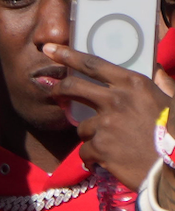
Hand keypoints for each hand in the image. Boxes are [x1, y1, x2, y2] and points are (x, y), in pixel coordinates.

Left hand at [44, 43, 167, 188]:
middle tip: (54, 93)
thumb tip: (157, 69)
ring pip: (82, 127)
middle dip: (58, 89)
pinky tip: (108, 162)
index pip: (93, 64)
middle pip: (73, 87)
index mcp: (134, 85)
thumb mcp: (174, 101)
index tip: (48, 48)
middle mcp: (116, 100)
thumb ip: (163, 84)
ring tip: (113, 146)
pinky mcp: (100, 147)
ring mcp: (106, 124)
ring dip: (92, 136)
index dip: (67, 55)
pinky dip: (94, 158)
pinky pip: (85, 151)